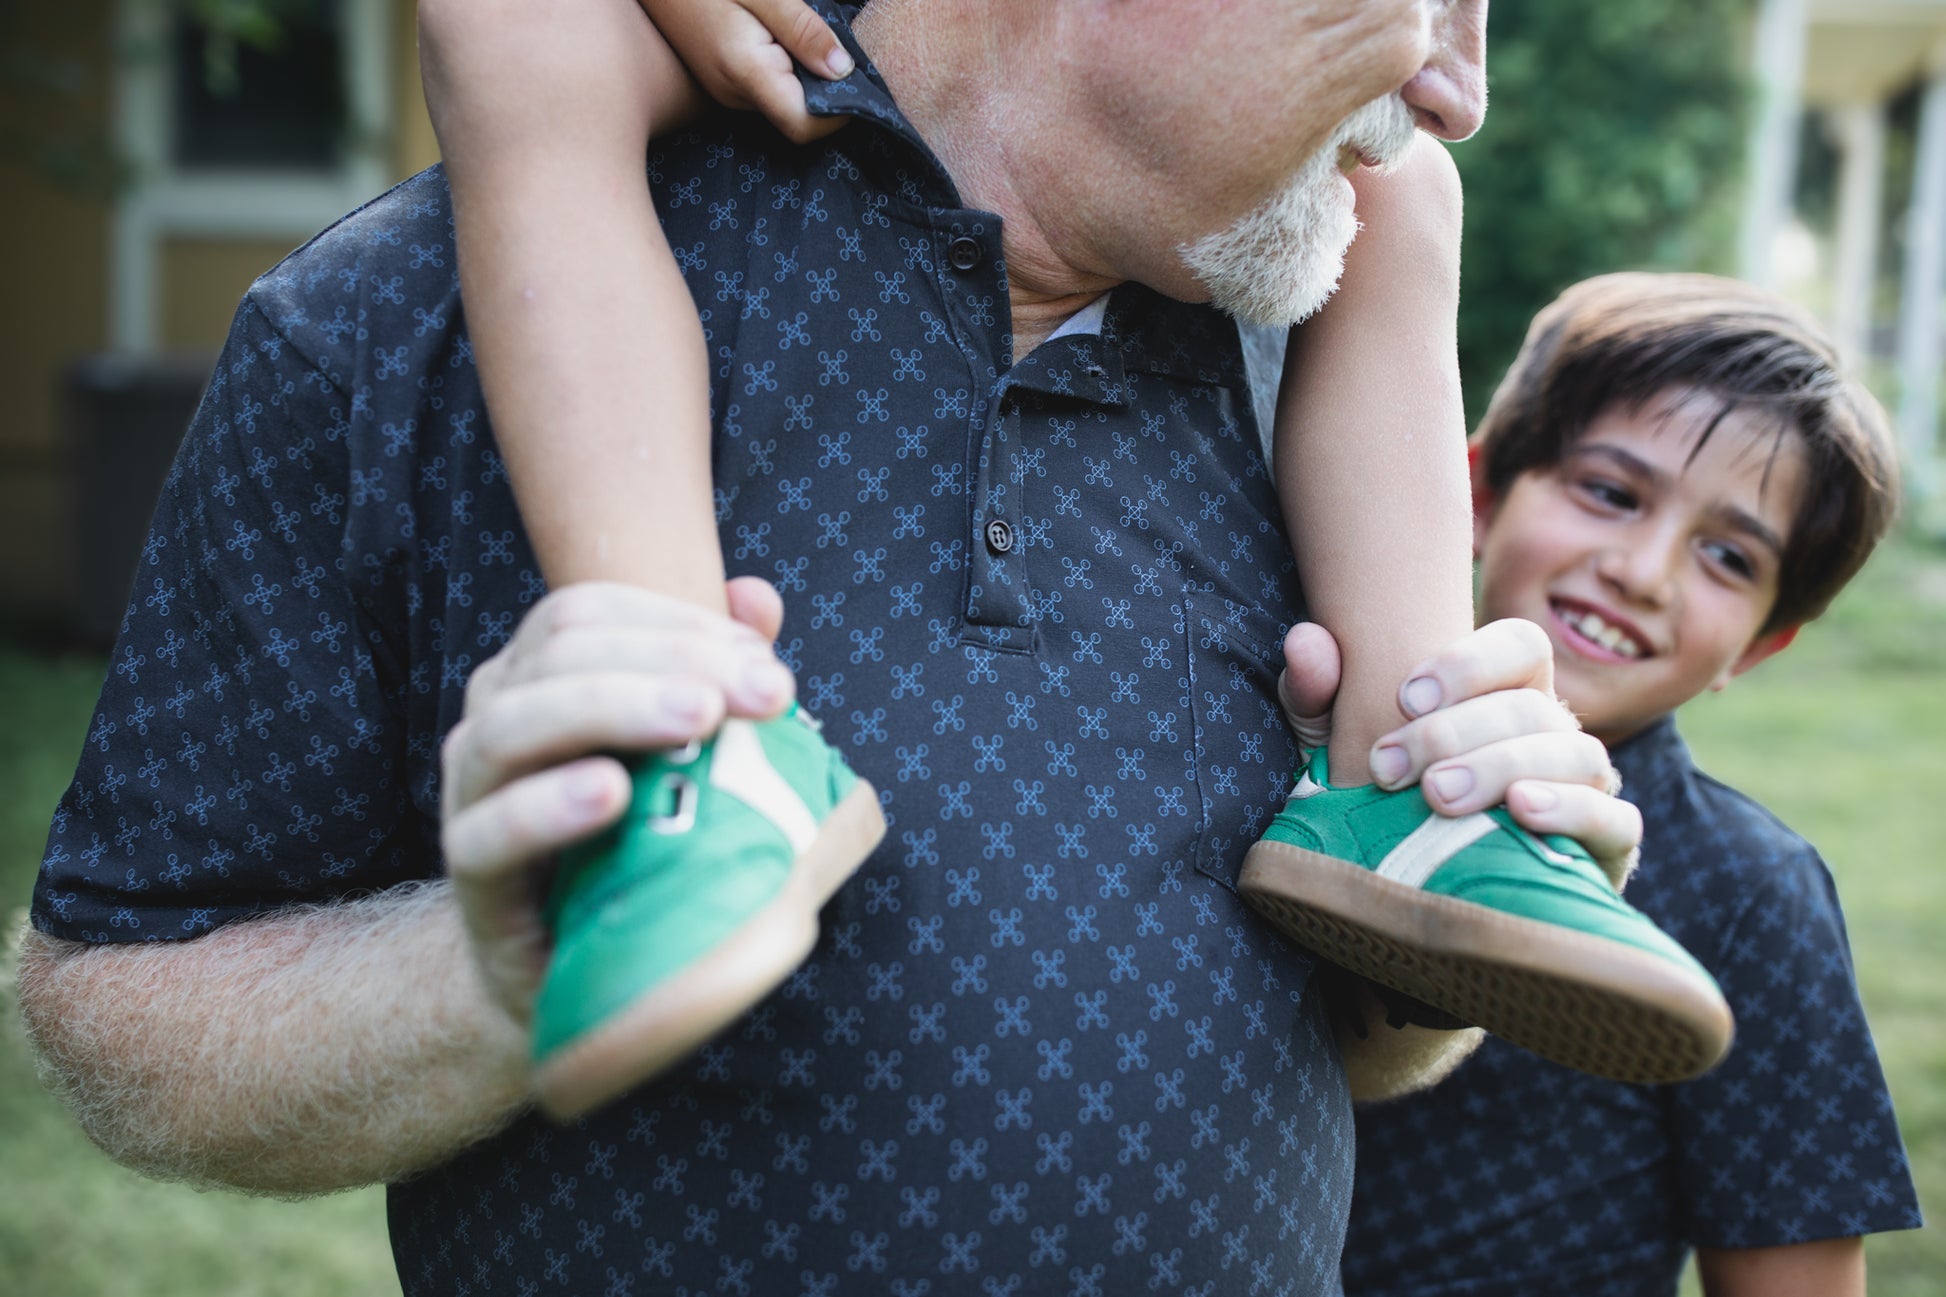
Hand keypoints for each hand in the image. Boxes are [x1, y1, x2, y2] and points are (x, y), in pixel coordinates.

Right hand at [439, 577, 793, 1021]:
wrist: (568, 966)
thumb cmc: (631, 840)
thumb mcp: (685, 756)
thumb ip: (717, 672)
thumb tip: (757, 597)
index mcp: (539, 674)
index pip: (590, 612)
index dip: (676, 622)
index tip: (762, 661)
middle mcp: (495, 715)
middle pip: (563, 652)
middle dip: (672, 659)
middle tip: (764, 692)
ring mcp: (470, 792)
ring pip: (515, 724)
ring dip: (614, 707)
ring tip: (699, 720)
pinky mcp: (469, 872)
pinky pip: (488, 831)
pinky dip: (548, 806)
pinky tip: (610, 794)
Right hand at [641, 0, 853, 143]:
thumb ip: (802, 30)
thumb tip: (843, 71)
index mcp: (747, 74)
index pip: (806, 125)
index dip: (841, 111)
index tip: (859, 76)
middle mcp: (735, 94)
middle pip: (799, 114)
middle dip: (828, 89)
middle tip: (837, 43)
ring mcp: (725, 89)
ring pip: (785, 99)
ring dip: (807, 74)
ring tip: (806, 33)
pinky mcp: (722, 77)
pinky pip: (767, 85)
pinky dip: (787, 66)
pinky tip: (784, 35)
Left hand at [1279, 618, 1640, 883]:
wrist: (1410, 911)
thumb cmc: (1381, 810)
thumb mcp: (1334, 751)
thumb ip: (1315, 695)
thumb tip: (1305, 640)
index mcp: (1505, 697)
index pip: (1520, 646)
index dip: (1468, 663)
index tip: (1403, 698)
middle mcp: (1553, 735)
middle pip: (1532, 706)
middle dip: (1456, 732)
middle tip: (1392, 768)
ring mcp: (1586, 788)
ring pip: (1576, 753)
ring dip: (1503, 767)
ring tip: (1440, 796)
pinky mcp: (1608, 850)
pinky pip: (1615, 819)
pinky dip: (1574, 810)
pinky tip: (1522, 812)